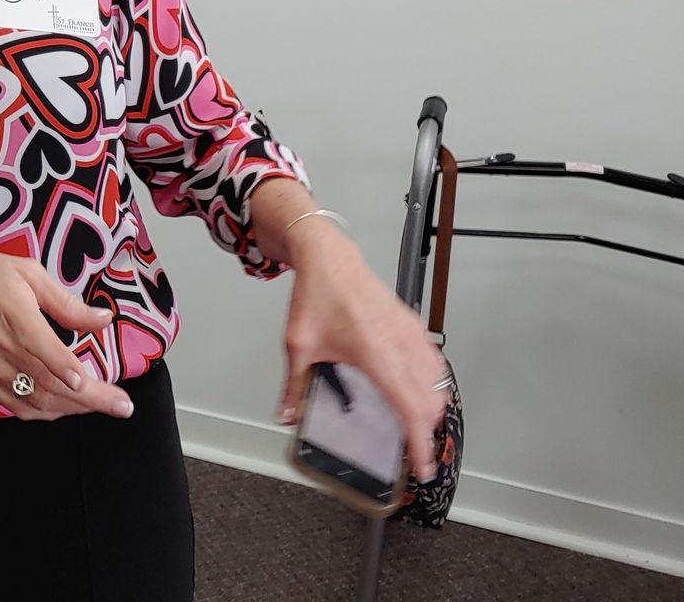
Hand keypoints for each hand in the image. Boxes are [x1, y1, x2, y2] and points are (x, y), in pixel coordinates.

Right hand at [0, 250, 132, 420]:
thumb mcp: (26, 273)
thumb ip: (66, 302)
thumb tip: (103, 319)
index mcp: (11, 311)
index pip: (41, 348)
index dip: (68, 370)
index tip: (94, 385)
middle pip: (45, 381)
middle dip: (89, 399)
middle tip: (121, 406)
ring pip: (32, 399)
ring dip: (70, 409)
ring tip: (100, 406)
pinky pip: (13, 404)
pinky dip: (43, 412)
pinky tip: (65, 408)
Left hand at [278, 222, 447, 480]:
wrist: (329, 258)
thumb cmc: (318, 294)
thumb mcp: (299, 345)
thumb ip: (294, 385)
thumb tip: (287, 412)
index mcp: (378, 357)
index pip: (410, 410)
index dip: (420, 444)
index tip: (422, 466)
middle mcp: (402, 347)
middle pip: (432, 404)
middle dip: (426, 433)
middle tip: (413, 451)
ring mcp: (411, 335)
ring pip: (438, 384)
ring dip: (432, 409)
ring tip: (416, 425)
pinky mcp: (413, 326)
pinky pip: (434, 363)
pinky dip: (433, 384)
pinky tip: (418, 390)